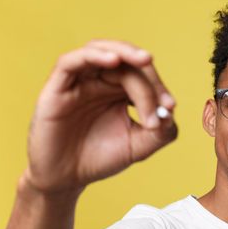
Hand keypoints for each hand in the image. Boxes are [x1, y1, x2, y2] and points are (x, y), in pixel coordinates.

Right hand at [24, 40, 176, 193]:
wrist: (68, 179)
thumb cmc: (101, 159)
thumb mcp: (139, 146)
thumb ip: (161, 131)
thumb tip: (171, 111)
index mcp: (119, 90)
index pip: (142, 74)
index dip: (158, 86)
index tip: (170, 106)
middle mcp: (99, 80)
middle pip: (125, 61)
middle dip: (147, 77)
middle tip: (162, 99)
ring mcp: (78, 82)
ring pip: (99, 49)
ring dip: (125, 52)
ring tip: (145, 60)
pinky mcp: (56, 88)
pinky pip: (70, 62)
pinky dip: (93, 56)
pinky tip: (113, 61)